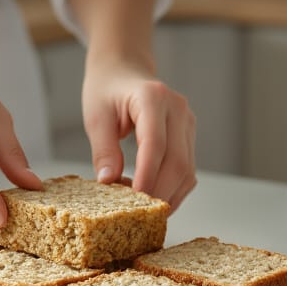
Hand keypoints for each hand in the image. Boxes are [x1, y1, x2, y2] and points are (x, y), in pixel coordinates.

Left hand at [82, 59, 195, 209]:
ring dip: (168, 196)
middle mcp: (178, 109)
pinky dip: (173, 189)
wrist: (124, 70)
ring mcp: (188, 123)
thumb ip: (104, 149)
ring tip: (143, 211)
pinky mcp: (189, 136)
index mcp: (153, 97)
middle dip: (159, 193)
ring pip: (187, 170)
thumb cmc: (107, 90)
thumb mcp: (96, 116)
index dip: (146, 177)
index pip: (155, 145)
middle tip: (137, 215)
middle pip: (177, 162)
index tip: (133, 202)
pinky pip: (187, 170)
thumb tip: (108, 182)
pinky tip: (153, 199)